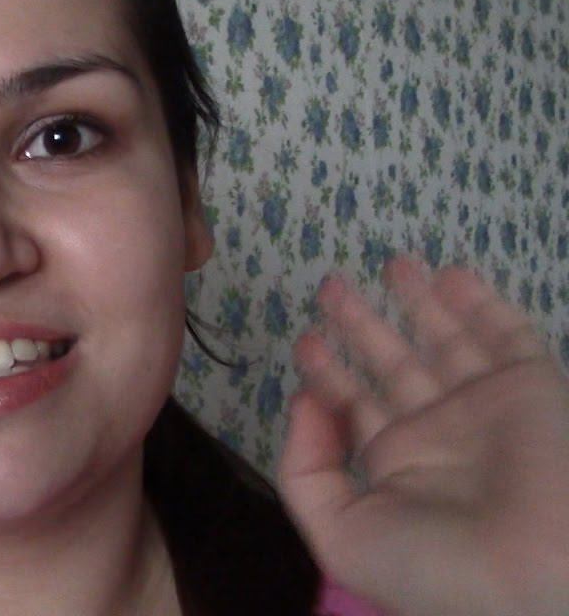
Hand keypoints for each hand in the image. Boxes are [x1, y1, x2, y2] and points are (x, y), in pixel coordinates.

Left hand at [278, 252, 568, 615]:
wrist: (536, 576)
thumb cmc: (434, 565)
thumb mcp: (340, 534)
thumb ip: (305, 470)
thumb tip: (303, 402)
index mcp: (394, 466)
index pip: (354, 405)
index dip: (329, 371)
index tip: (305, 338)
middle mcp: (438, 431)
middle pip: (392, 362)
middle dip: (361, 323)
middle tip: (330, 285)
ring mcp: (485, 406)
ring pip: (446, 339)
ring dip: (419, 300)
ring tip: (391, 262)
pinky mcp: (532, 387)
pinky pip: (506, 335)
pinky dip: (480, 302)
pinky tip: (448, 275)